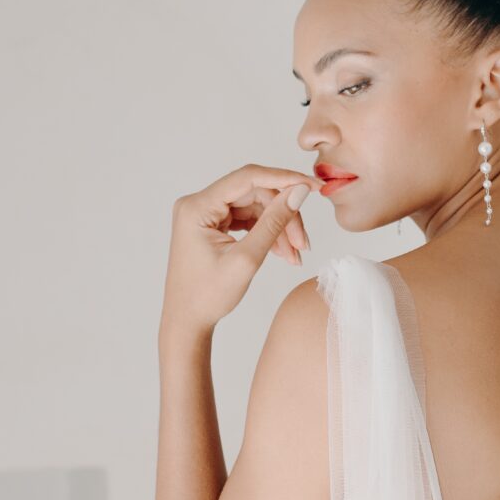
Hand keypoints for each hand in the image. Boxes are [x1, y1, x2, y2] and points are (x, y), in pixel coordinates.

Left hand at [159, 164, 323, 335]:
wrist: (187, 322)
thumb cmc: (207, 296)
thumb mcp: (246, 259)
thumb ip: (274, 222)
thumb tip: (299, 192)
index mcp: (197, 207)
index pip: (248, 178)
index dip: (284, 178)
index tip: (312, 186)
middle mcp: (197, 204)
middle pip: (254, 194)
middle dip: (283, 215)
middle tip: (303, 243)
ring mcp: (204, 215)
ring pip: (254, 208)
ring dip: (278, 227)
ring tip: (295, 255)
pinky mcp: (212, 225)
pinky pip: (247, 219)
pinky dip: (266, 233)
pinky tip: (282, 252)